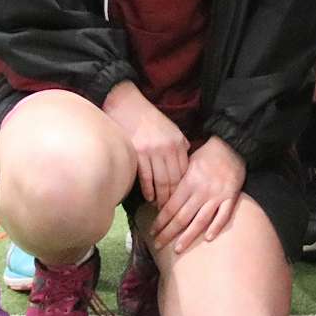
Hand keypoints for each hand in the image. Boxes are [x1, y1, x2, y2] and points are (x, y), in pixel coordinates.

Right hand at [104, 82, 190, 206]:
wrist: (128, 104)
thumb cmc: (149, 118)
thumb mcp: (171, 128)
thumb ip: (180, 144)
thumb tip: (186, 158)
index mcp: (177, 143)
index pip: (184, 172)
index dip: (184, 189)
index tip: (182, 201)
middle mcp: (167, 149)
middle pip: (173, 180)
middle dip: (173, 197)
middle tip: (171, 211)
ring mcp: (151, 152)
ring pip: (160, 181)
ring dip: (161, 197)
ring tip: (160, 208)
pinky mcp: (136, 153)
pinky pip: (145, 177)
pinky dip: (148, 189)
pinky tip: (149, 198)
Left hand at [150, 135, 247, 252]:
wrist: (232, 145)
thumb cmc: (207, 153)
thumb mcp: (187, 162)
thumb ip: (177, 180)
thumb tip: (161, 197)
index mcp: (188, 182)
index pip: (170, 207)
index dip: (160, 222)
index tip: (152, 232)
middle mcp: (201, 191)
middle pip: (182, 217)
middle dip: (168, 233)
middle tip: (159, 245)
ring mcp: (217, 195)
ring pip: (200, 220)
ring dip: (188, 236)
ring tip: (178, 249)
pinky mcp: (231, 197)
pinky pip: (223, 215)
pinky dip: (216, 227)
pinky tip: (207, 238)